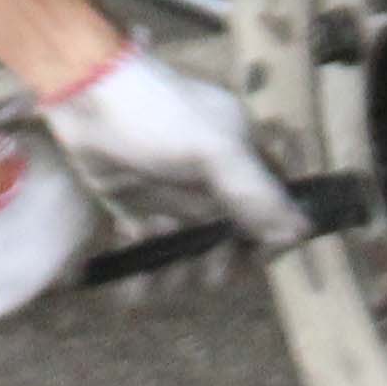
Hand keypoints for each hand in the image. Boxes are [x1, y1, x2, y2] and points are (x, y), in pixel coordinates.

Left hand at [45, 41, 310, 250]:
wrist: (85, 97)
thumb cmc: (156, 114)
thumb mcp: (214, 149)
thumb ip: (256, 191)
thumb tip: (301, 231)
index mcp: (240, 155)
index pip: (271, 204)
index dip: (268, 236)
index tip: (255, 260)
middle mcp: (210, 176)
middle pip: (229, 235)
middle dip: (219, 260)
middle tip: (207, 274)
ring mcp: (173, 191)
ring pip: (188, 245)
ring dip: (177, 269)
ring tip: (160, 274)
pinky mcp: (135, 204)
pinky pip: (148, 246)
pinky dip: (144, 269)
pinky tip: (133, 287)